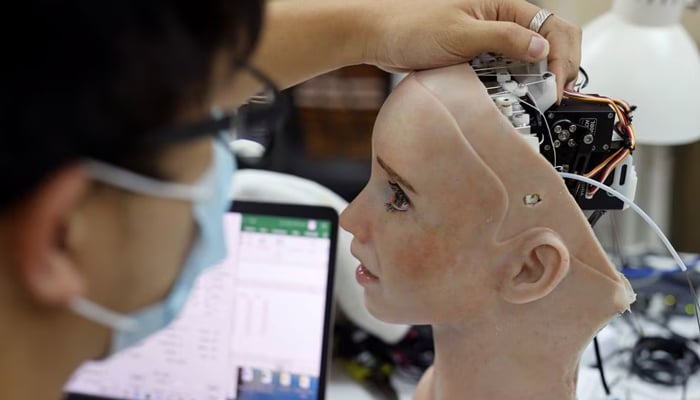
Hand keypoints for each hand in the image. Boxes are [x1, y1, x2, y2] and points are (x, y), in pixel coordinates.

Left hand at [360, 0, 580, 97]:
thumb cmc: (413, 25)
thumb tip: (541, 49)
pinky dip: (513, 88)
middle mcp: (503, 24)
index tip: (556, 87)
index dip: (562, 58)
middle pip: (549, 46)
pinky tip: (511, 99)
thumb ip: (504, 39)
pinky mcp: (479, 61)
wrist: (381, 38)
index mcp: (506, 8)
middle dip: (556, 71)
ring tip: (533, 101)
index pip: (553, 29)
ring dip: (535, 82)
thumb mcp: (462, 33)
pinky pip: (506, 76)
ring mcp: (492, 44)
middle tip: (552, 97)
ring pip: (529, 64)